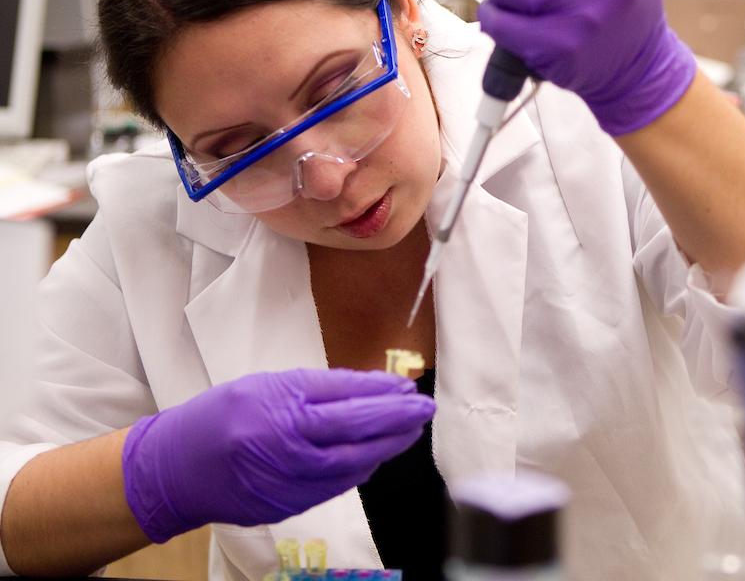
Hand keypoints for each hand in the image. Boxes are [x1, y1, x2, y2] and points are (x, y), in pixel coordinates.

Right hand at [122, 369, 434, 542]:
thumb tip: (370, 389)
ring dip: (387, 446)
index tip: (408, 385)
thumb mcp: (265, 385)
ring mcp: (288, 476)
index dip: (383, 389)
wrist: (174, 468)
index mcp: (279, 401)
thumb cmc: (221, 416)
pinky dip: (361, 469)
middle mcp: (287, 439)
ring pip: (354, 461)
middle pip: (357, 427)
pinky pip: (337, 485)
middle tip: (424, 408)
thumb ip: (316, 389)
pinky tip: (376, 456)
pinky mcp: (288, 503)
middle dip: (398, 417)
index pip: (346, 393)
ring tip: (409, 431)